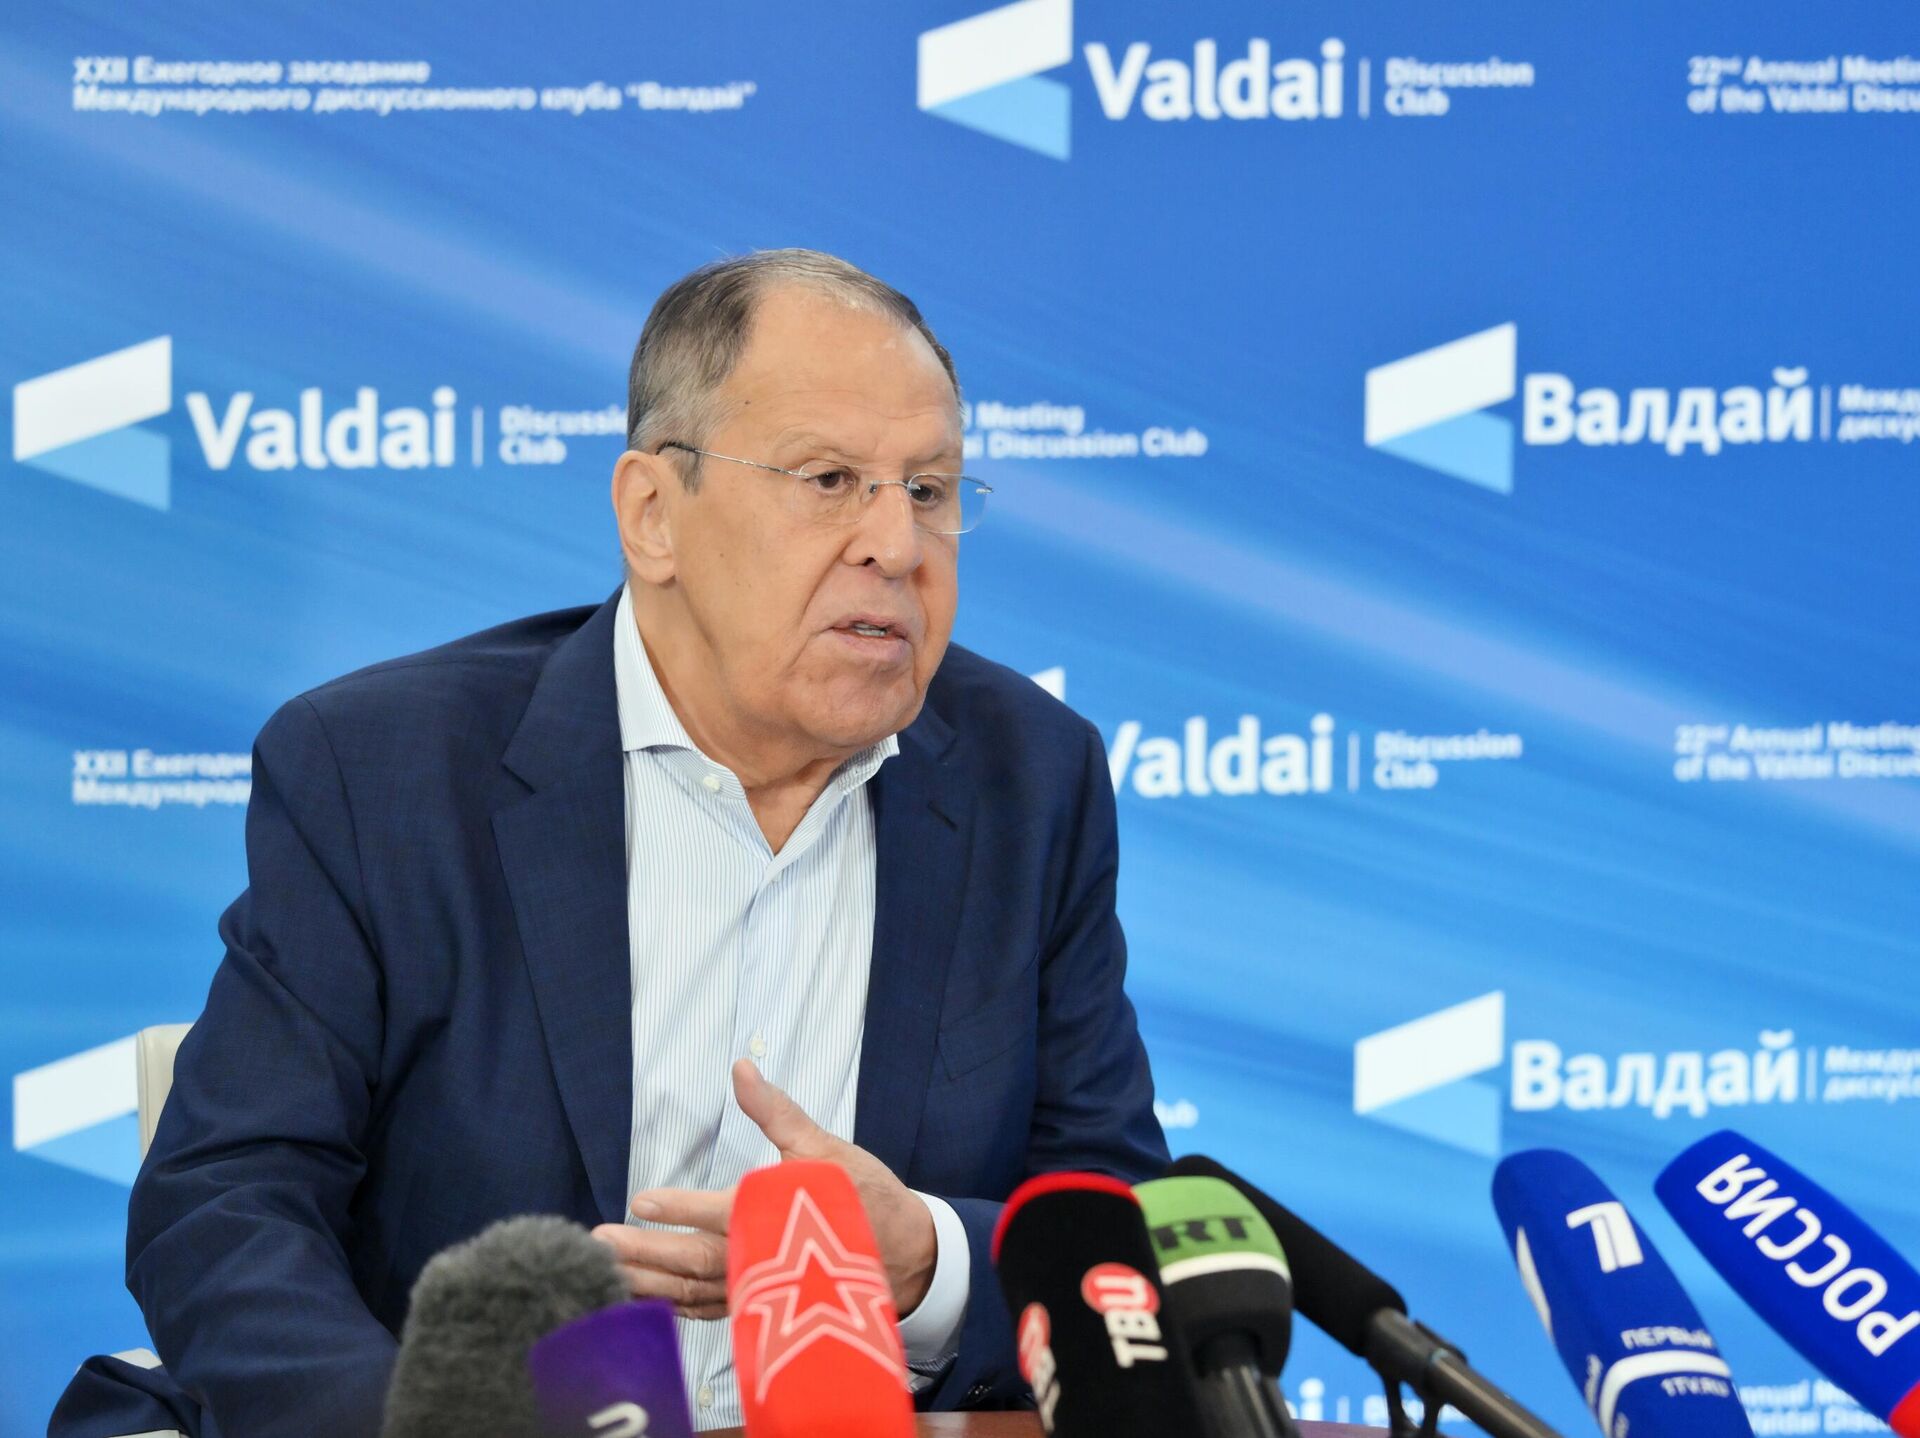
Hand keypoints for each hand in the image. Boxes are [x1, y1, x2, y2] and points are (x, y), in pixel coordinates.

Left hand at [593, 1060, 938, 1320]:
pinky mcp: (754, 1302)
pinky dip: (670, 1308)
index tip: (640, 1200)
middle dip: (644, 1254)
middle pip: (694, 1264)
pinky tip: (638, 1300)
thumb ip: (776, 1112)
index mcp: (776, 1218)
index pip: (719, 1215)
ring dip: (646, 1285)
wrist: (905, 1255)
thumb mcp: (823, 1146)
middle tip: (598, 1244)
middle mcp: (760, 1262)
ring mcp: (756, 1290)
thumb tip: (742, 1068)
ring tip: (601, 1273)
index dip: (679, 1210)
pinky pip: (705, 1311)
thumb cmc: (862, 1196)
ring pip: (693, 1295)